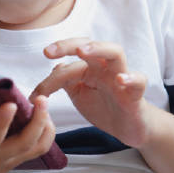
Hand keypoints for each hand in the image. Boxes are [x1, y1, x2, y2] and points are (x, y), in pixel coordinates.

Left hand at [31, 38, 153, 147]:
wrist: (128, 127)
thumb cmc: (103, 106)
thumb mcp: (79, 95)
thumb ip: (65, 81)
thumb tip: (54, 66)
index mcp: (89, 68)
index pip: (67, 64)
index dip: (50, 78)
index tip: (34, 95)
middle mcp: (104, 67)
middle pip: (89, 45)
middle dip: (68, 45)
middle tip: (49, 52)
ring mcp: (121, 76)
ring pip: (115, 52)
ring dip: (98, 48)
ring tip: (82, 51)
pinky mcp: (136, 93)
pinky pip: (139, 80)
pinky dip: (131, 78)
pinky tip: (121, 79)